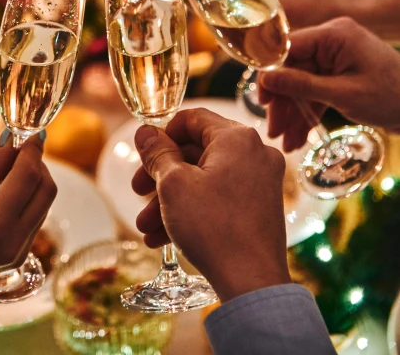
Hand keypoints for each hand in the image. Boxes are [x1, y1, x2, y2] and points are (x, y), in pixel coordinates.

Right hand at [132, 108, 289, 302]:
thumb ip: (157, 153)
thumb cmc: (213, 226)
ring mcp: (262, 180)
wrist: (252, 282)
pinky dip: (194, 209)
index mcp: (237, 137)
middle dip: (161, 175)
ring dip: (172, 199)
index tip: (145, 155)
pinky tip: (164, 237)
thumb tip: (145, 132)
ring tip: (145, 227)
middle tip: (137, 191)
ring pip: (206, 179)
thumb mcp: (174, 184)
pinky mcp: (261, 206)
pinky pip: (221, 197)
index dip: (163, 134)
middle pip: (197, 151)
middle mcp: (255, 152)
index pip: (193, 118)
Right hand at [260, 17, 399, 150]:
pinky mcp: (341, 72)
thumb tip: (265, 79)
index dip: (271, 74)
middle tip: (272, 131)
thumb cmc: (390, 97)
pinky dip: (308, 112)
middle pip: (293, 69)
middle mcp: (332, 40)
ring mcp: (337, 56)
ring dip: (293, 112)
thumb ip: (302, 85)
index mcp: (333, 34)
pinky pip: (316, 90)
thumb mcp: (343, 94)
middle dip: (283, 102)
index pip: (288, 48)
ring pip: (302, 83)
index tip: (261, 100)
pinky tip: (298, 137)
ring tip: (284, 141)